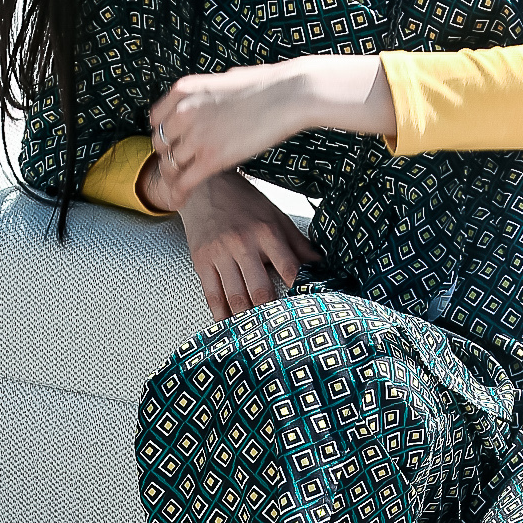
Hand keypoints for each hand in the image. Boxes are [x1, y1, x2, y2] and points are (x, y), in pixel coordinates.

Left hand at [146, 63, 305, 206]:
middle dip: (169, 155)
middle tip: (181, 165)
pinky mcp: (212, 158)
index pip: (156, 119)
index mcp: (185, 90)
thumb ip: (206, 95)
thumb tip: (208, 102)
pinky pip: (184, 182)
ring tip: (181, 185)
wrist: (290, 94)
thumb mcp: (223, 81)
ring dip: (176, 176)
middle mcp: (184, 112)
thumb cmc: (267, 85)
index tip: (172, 143)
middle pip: (161, 143)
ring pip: (170, 165)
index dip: (164, 134)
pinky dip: (179, 194)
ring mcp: (196, 136)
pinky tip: (180, 201)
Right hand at [152, 166, 322, 321]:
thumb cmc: (245, 203)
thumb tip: (321, 265)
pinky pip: (212, 296)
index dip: (300, 292)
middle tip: (281, 333)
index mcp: (267, 233)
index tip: (307, 311)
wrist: (204, 187)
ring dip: (247, 320)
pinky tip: (230, 327)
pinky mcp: (201, 262)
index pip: (289, 269)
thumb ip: (298, 243)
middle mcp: (243, 244)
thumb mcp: (276, 216)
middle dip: (271, 314)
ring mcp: (220, 254)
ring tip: (258, 335)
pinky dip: (221, 315)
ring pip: (235, 297)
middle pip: (260, 290)